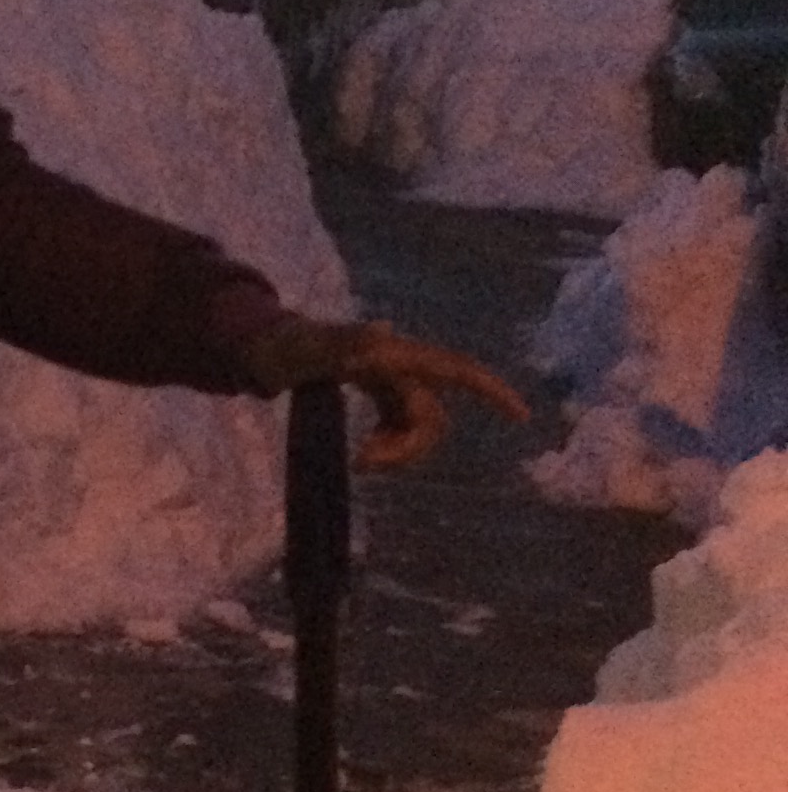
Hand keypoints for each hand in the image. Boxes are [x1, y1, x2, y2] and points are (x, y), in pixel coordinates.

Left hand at [238, 314, 529, 470]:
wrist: (271, 350)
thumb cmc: (287, 346)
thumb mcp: (310, 347)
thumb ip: (343, 340)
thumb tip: (382, 328)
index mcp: (397, 354)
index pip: (456, 370)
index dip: (491, 390)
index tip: (520, 416)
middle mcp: (405, 368)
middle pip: (433, 419)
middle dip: (407, 449)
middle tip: (362, 463)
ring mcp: (396, 384)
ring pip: (419, 431)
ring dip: (397, 454)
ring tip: (359, 462)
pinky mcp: (385, 398)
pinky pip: (403, 432)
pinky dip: (390, 449)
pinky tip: (364, 455)